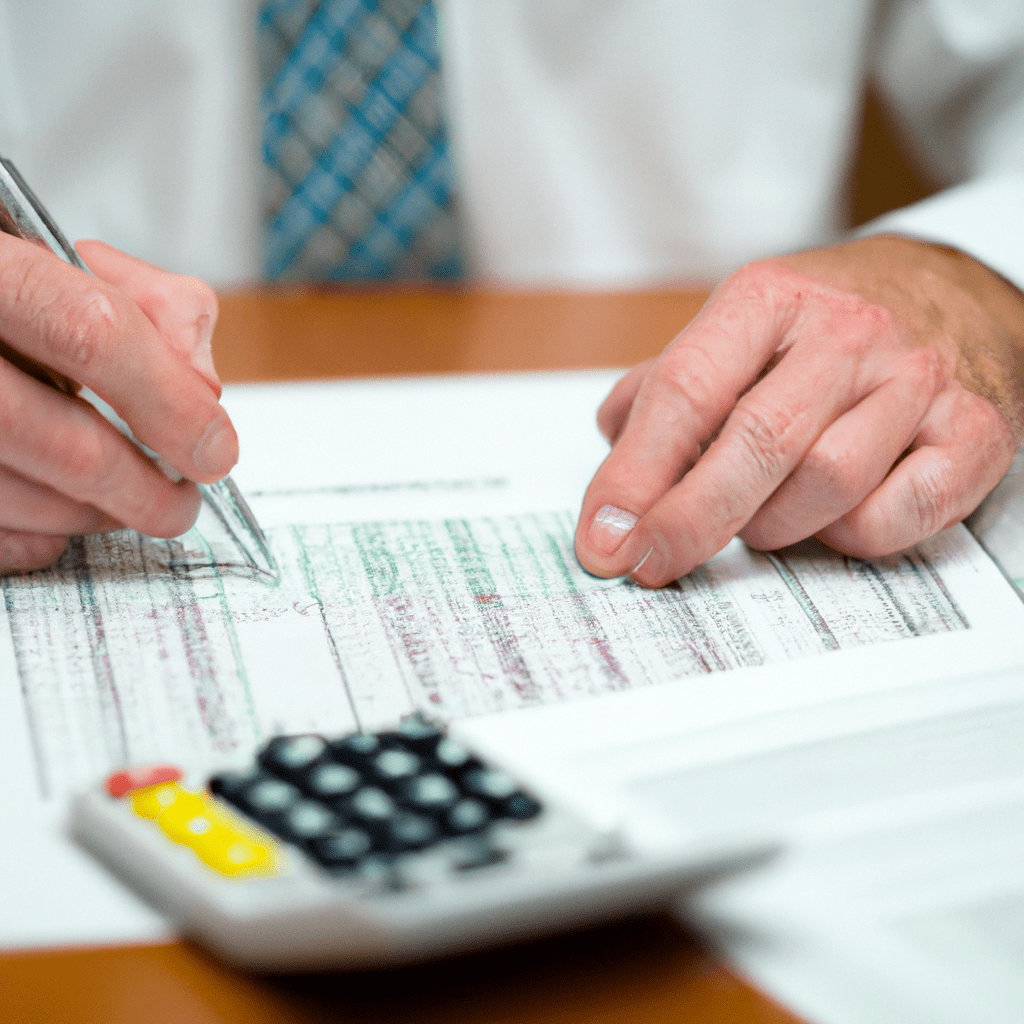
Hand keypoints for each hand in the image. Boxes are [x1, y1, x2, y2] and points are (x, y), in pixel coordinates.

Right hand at [0, 236, 237, 572]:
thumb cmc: (3, 285)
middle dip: (143, 489)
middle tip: (182, 503)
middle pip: (63, 443)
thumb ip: (156, 305)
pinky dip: (36, 536)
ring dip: (96, 515)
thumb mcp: (71, 261)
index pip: (93, 334)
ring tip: (127, 502)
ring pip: (21, 499)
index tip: (216, 448)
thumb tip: (204, 389)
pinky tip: (60, 513)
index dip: (171, 403)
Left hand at [574, 235, 1023, 586]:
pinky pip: (898, 516)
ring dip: (774, 524)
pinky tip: (833, 517)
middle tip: (647, 562)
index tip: (603, 535)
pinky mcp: (976, 432)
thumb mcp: (738, 329)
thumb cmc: (827, 326)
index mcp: (770, 300)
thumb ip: (669, 386)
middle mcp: (849, 333)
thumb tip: (611, 445)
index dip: (634, 474)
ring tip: (758, 516)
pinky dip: (852, 536)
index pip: (686, 391)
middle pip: (756, 443)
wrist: (952, 292)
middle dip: (688, 520)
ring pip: (827, 485)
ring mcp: (918, 381)